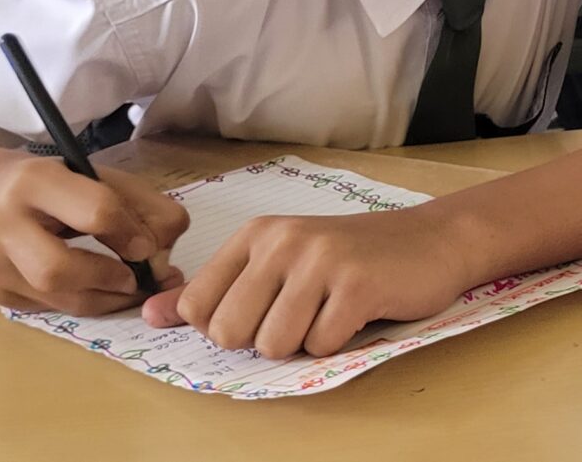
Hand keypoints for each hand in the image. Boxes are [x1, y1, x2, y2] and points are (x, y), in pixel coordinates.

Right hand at [0, 157, 189, 315]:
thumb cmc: (57, 184)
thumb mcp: (100, 177)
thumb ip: (144, 205)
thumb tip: (164, 252)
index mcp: (34, 181)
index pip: (95, 212)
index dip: (132, 233)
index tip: (149, 244)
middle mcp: (4, 225)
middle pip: (59, 271)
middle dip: (110, 278)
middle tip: (137, 277)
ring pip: (60, 300)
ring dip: (109, 299)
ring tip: (132, 286)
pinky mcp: (0, 293)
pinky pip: (55, 309)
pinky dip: (88, 302)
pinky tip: (101, 288)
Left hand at [142, 204, 480, 358]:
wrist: (430, 241)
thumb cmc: (351, 257)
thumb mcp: (279, 264)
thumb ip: (216, 290)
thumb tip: (151, 315)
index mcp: (256, 235)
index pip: (198, 307)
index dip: (227, 327)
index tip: (264, 312)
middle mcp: (282, 241)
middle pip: (230, 333)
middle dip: (264, 340)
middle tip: (301, 315)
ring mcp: (319, 261)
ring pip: (274, 344)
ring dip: (303, 343)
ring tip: (328, 313)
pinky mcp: (356, 285)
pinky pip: (320, 345)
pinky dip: (338, 342)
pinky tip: (356, 313)